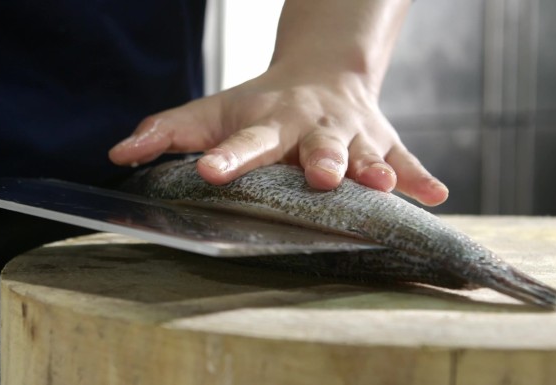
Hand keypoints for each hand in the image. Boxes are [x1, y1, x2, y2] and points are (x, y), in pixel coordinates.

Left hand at [109, 69, 446, 205]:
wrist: (322, 73)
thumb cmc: (260, 104)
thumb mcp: (213, 112)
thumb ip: (168, 133)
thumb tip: (119, 154)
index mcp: (269, 122)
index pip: (246, 141)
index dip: (229, 156)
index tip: (209, 171)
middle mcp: (312, 127)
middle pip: (316, 144)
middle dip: (320, 159)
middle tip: (319, 176)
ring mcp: (352, 134)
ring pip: (364, 151)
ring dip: (373, 167)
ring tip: (380, 183)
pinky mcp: (382, 140)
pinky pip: (405, 158)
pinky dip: (419, 176)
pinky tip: (436, 195)